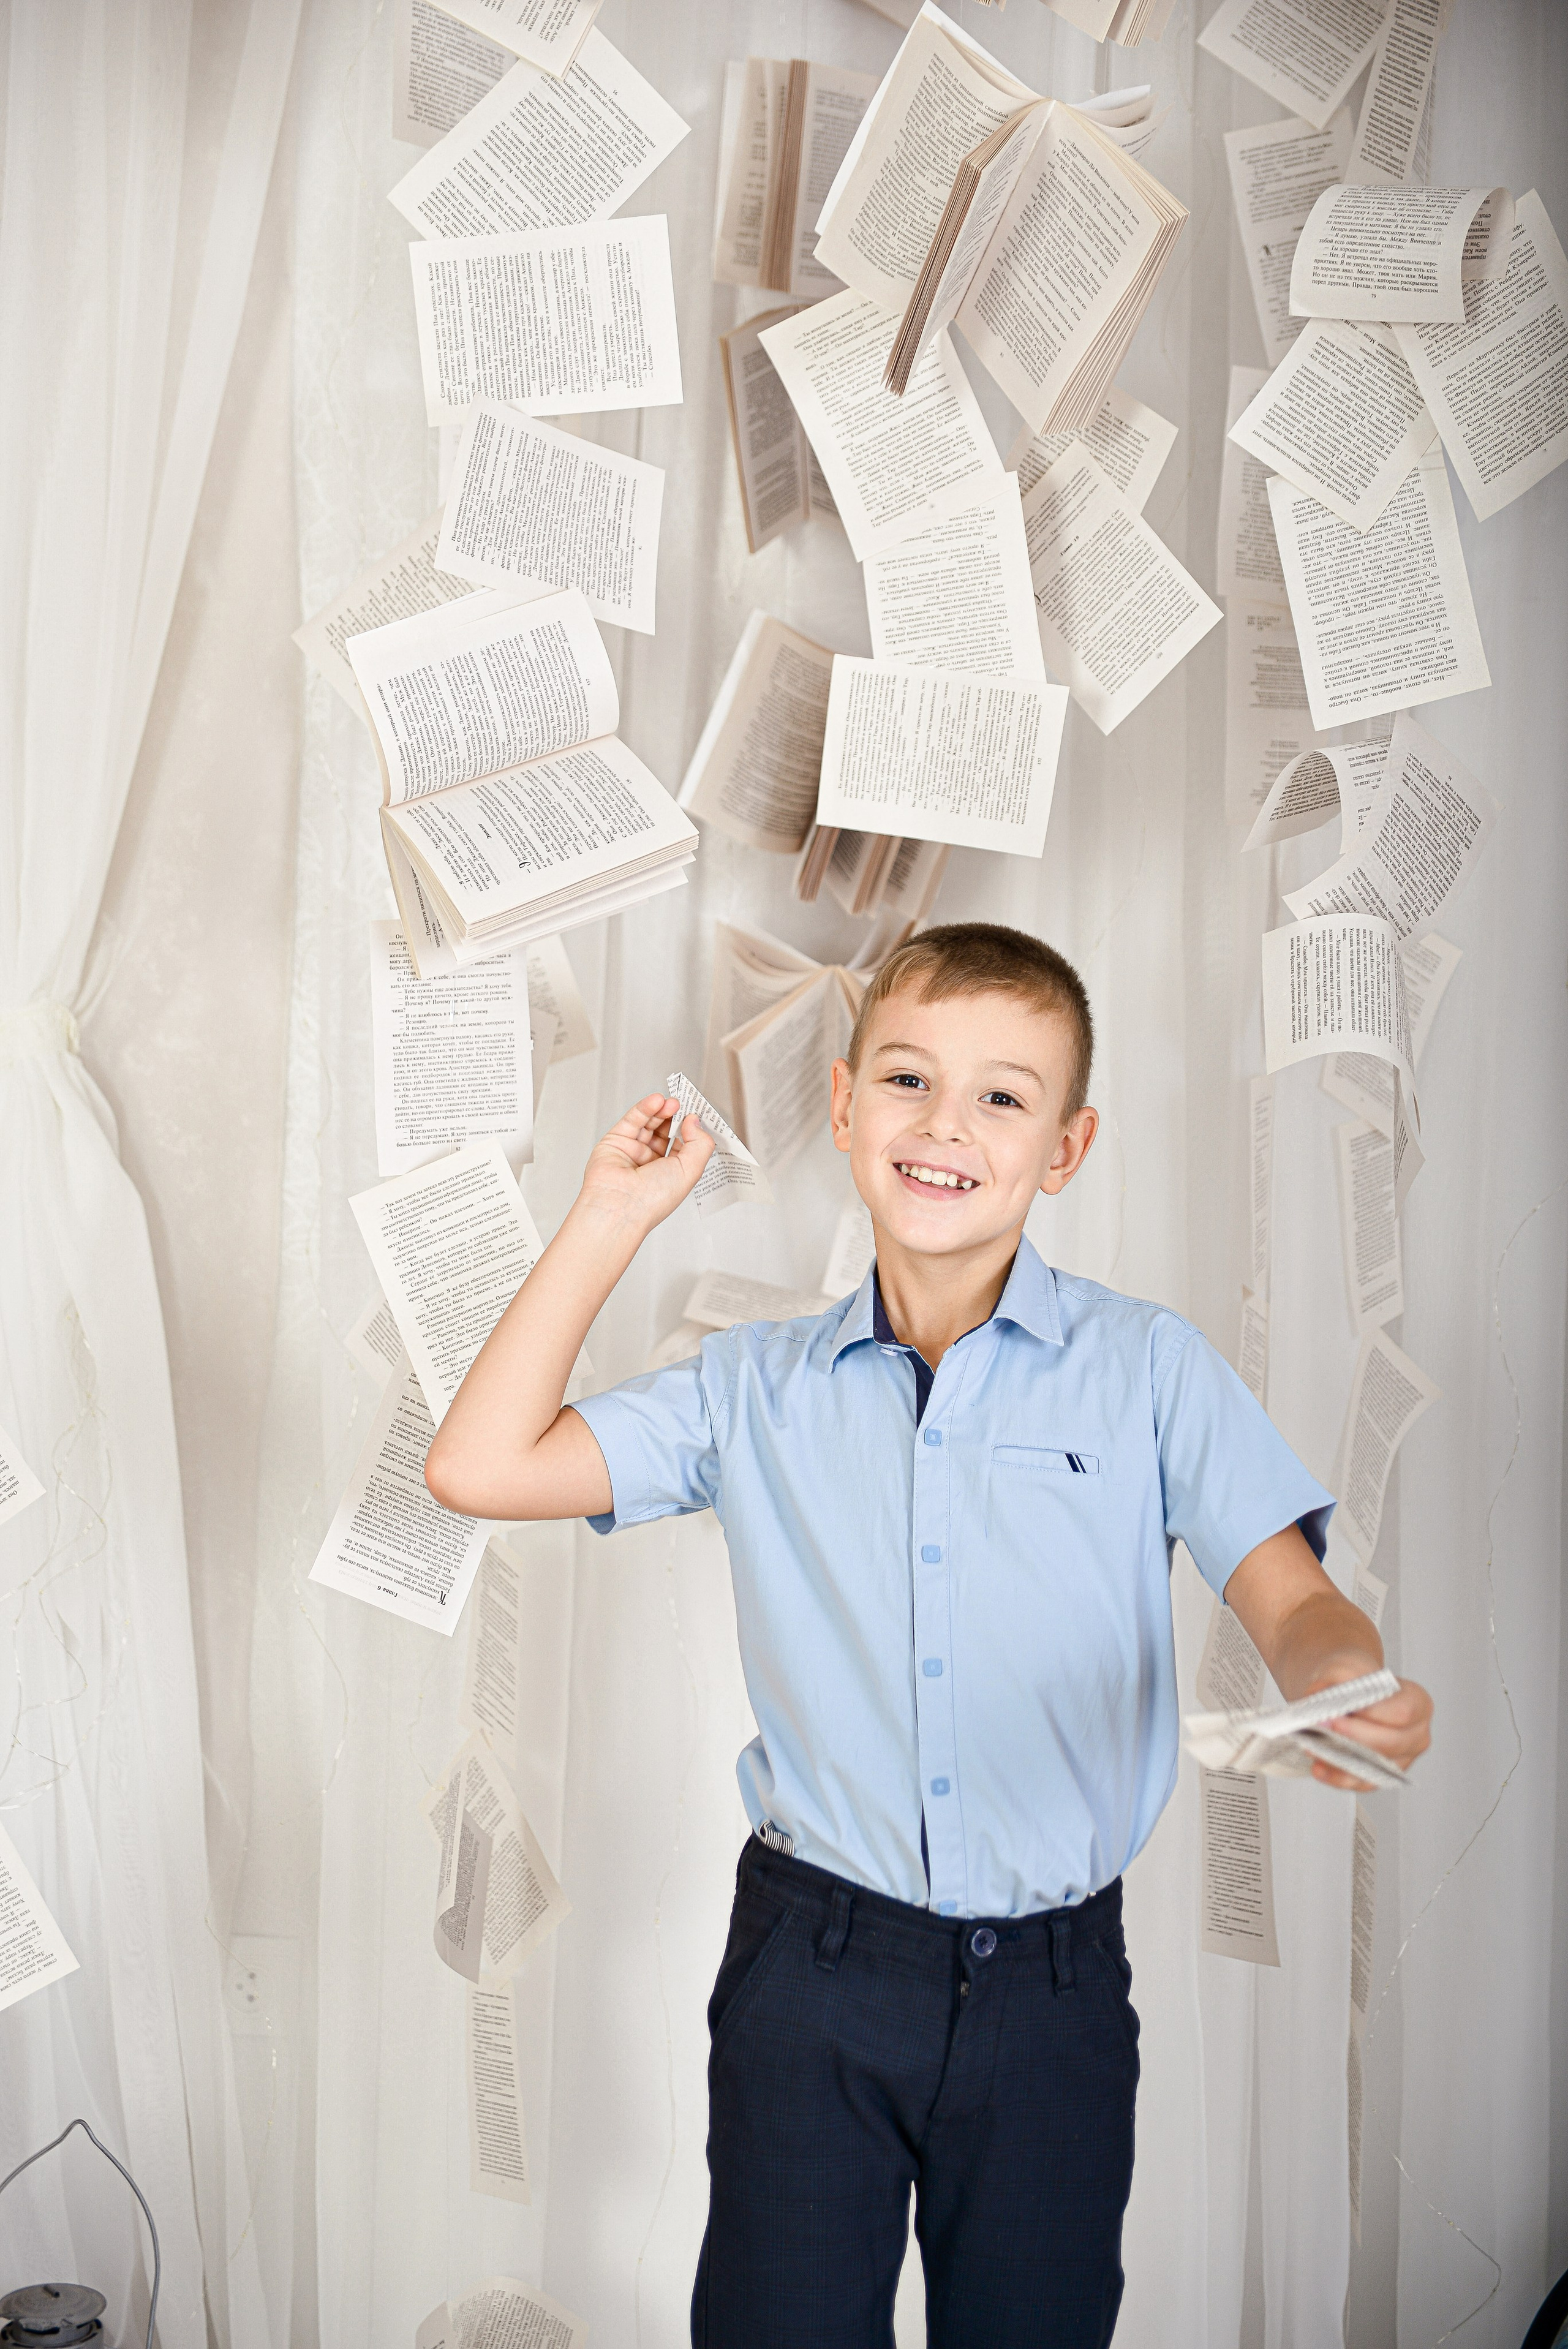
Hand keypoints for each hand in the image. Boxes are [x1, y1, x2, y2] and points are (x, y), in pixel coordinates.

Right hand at [576, 1093, 714, 1233]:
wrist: (619, 1206)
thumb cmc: (652, 1200)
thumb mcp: (691, 1170)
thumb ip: (700, 1143)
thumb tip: (694, 1120)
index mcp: (671, 1173)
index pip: (684, 1144)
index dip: (691, 1129)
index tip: (698, 1114)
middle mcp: (652, 1163)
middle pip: (666, 1131)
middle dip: (676, 1116)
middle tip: (685, 1104)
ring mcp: (633, 1151)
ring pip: (650, 1123)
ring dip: (662, 1109)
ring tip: (672, 1102)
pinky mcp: (616, 1141)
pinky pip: (632, 1120)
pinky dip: (645, 1108)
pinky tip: (657, 1101)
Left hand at [1308, 1672, 1432, 1790]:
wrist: (1345, 1693)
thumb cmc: (1354, 1680)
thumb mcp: (1346, 1666)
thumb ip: (1337, 1680)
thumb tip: (1324, 1701)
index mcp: (1417, 1703)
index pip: (1402, 1712)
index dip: (1371, 1714)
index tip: (1342, 1711)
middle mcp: (1415, 1735)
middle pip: (1390, 1743)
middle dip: (1354, 1737)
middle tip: (1324, 1726)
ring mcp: (1401, 1759)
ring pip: (1376, 1767)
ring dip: (1343, 1758)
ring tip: (1314, 1745)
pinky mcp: (1381, 1775)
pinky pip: (1362, 1783)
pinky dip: (1338, 1776)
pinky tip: (1319, 1766)